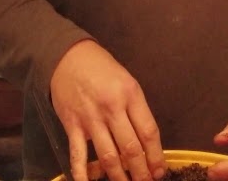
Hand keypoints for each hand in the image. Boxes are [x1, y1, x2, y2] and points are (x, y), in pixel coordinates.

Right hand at [49, 40, 165, 180]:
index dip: (156, 155)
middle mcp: (112, 108)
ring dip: (119, 176)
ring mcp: (91, 118)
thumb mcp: (127, 81)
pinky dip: (83, 174)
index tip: (160, 171)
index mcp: (131, 95)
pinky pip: (78, 155)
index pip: (148, 132)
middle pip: (130, 148)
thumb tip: (145, 141)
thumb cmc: (102, 69)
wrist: (68, 57)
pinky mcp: (72, 126)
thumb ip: (136, 110)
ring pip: (108, 156)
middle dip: (141, 172)